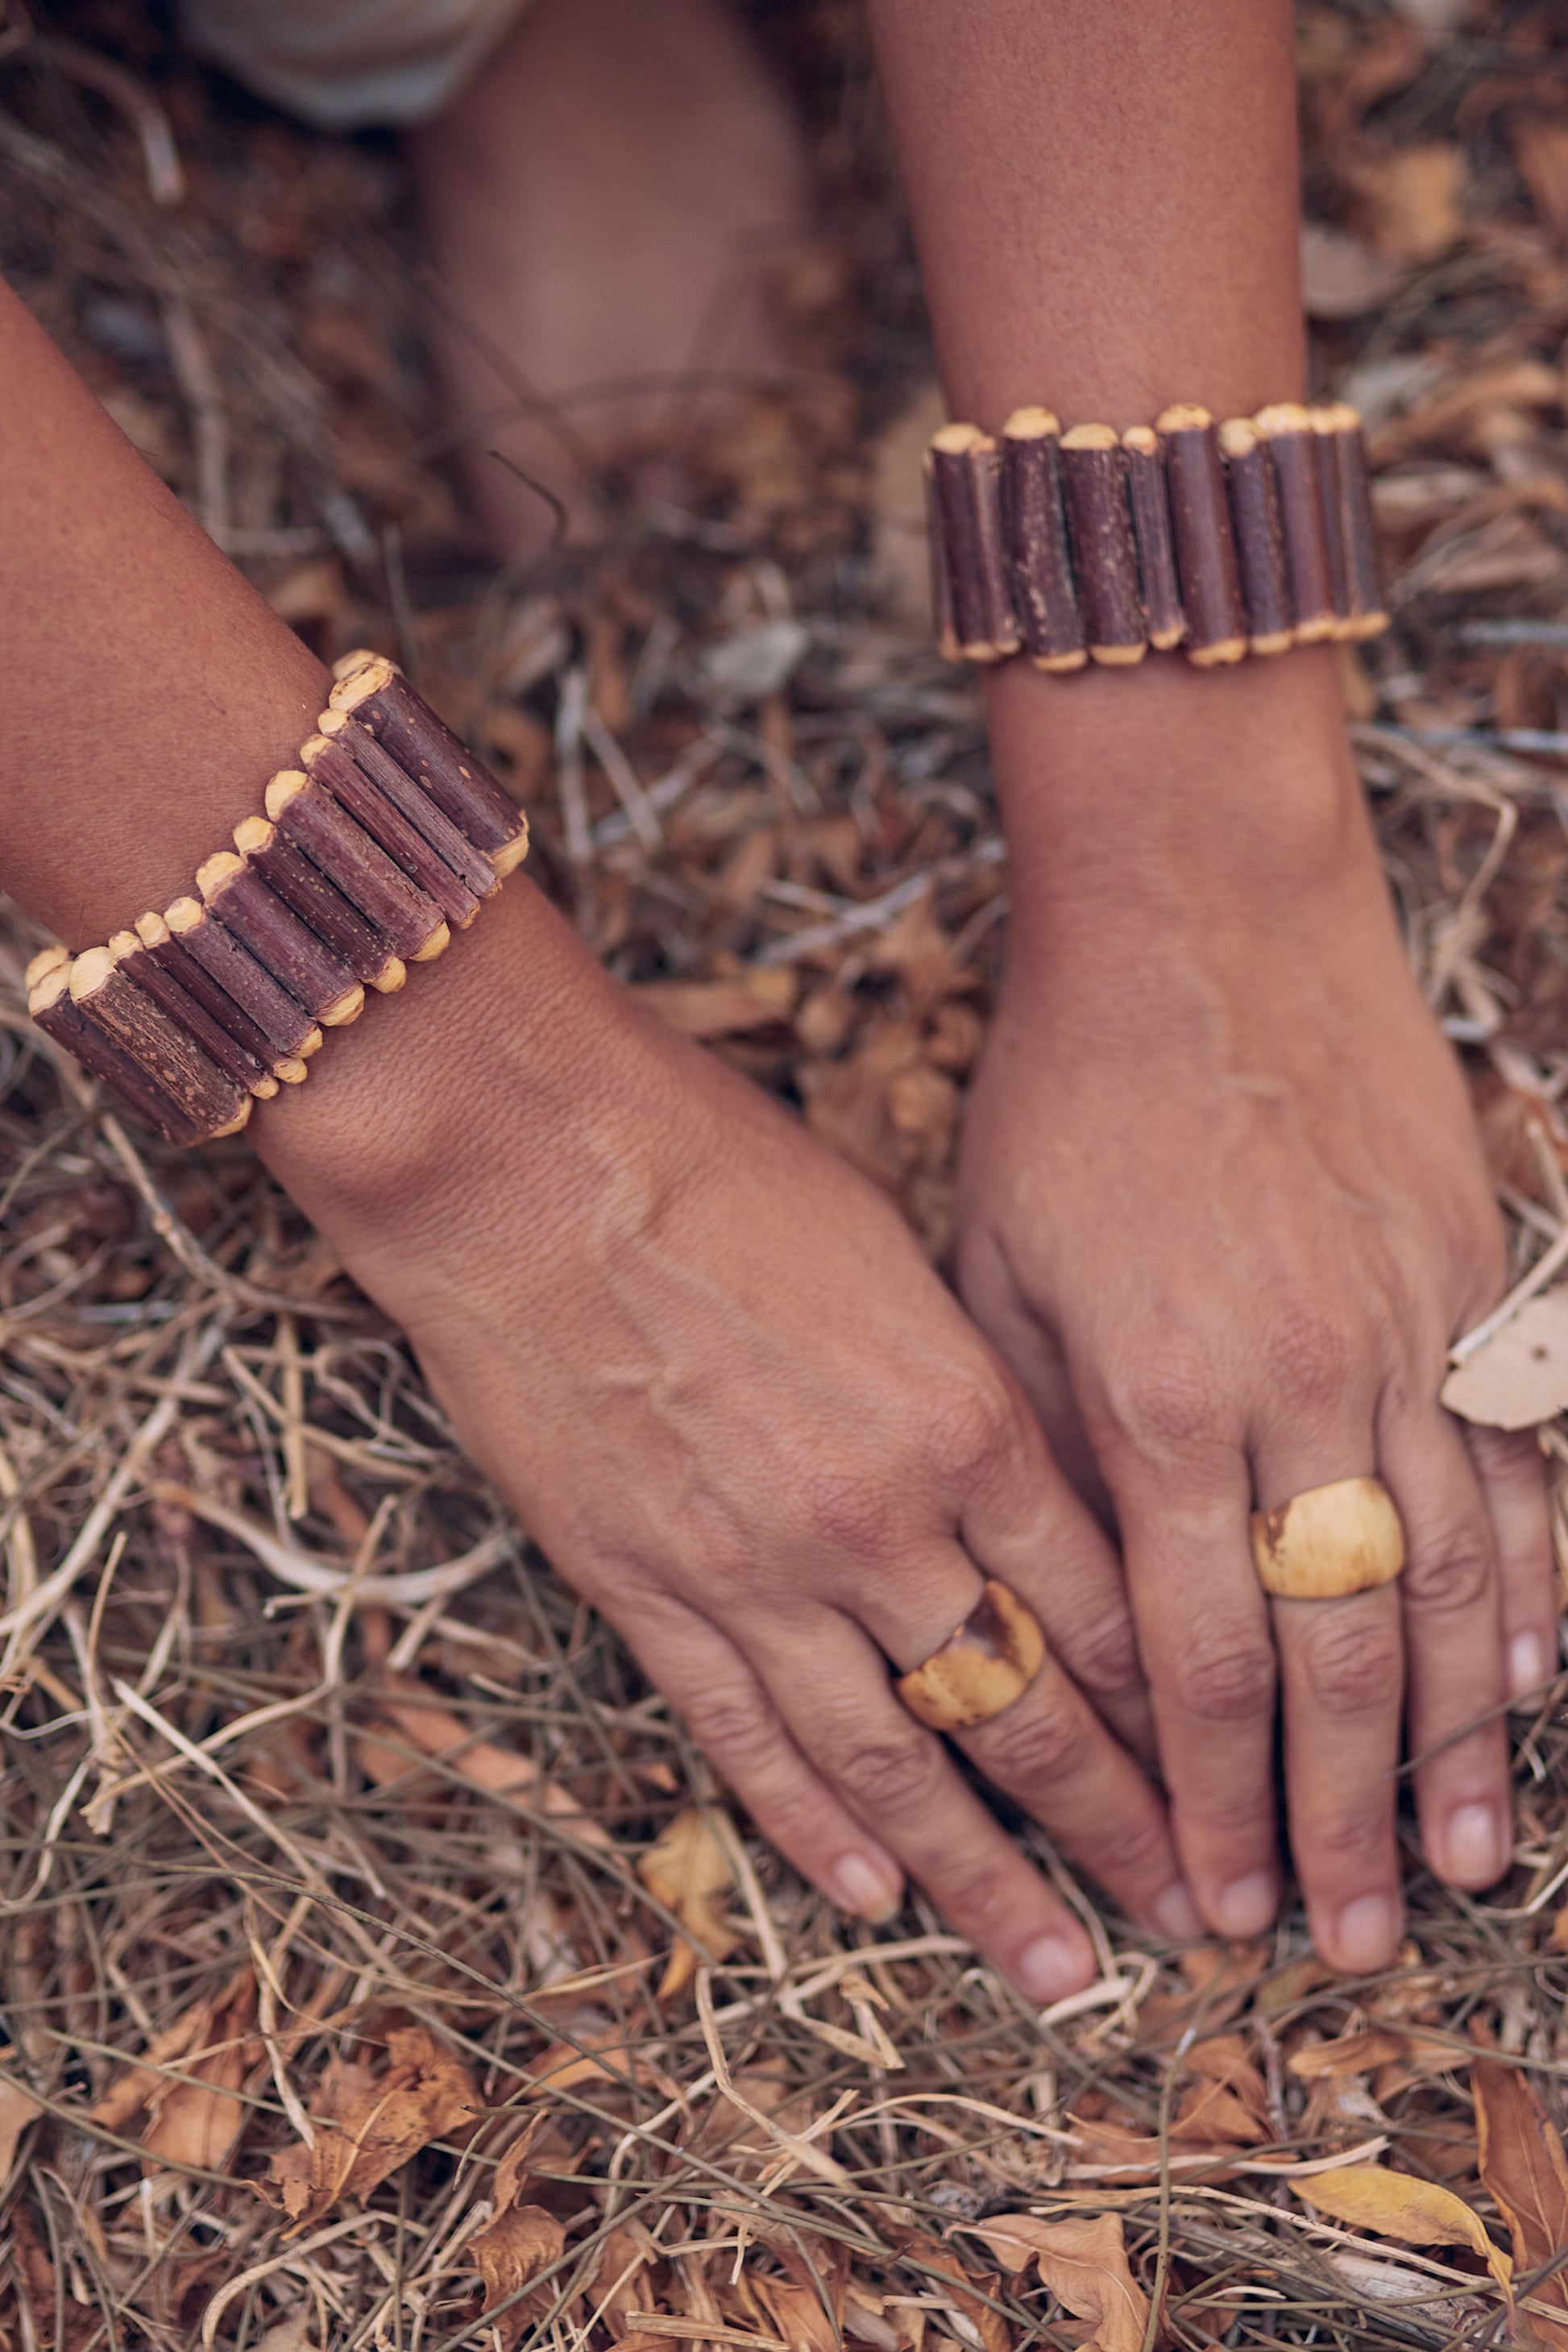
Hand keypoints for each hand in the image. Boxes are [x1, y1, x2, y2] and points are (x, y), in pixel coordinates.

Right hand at [258, 881, 1201, 1999]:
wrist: (528, 1164)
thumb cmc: (722, 1171)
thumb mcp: (897, 1262)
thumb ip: (969, 1395)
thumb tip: (1027, 1497)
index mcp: (964, 1418)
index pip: (1099, 1606)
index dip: (1170, 1712)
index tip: (1219, 1779)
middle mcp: (879, 1518)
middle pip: (1023, 1706)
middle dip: (1113, 1822)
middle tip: (1185, 1916)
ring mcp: (755, 1569)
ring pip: (894, 1761)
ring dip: (982, 1877)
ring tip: (1056, 1969)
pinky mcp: (644, 1590)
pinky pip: (746, 1738)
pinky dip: (811, 1827)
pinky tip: (871, 1897)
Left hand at [956, 651, 1554, 1973]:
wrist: (1203, 916)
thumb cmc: (1071, 1093)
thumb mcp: (998, 1271)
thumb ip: (1050, 1443)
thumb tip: (1080, 1608)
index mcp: (1155, 1401)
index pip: (1194, 1657)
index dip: (1204, 1798)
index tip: (1205, 1906)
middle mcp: (1294, 1389)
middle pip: (1332, 1654)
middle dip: (1333, 1814)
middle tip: (1348, 1943)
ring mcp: (1401, 1334)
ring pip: (1447, 1583)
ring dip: (1452, 1739)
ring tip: (1457, 1865)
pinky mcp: (1468, 1280)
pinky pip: (1516, 1466)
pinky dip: (1535, 1589)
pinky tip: (1535, 1689)